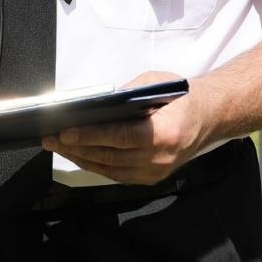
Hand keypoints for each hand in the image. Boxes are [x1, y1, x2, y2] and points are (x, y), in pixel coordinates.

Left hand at [42, 71, 207, 184]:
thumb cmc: (181, 96)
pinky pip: (118, 175)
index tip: (64, 133)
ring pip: (110, 169)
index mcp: (163, 132)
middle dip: (76, 148)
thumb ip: (125, 95)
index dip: (89, 136)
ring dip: (81, 159)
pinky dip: (96, 165)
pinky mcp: (152, 178)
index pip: (118, 137)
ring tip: (59, 147)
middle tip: (51, 139)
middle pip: (109, 156)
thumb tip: (92, 106)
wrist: (210, 117)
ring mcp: (156, 171)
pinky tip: (79, 155)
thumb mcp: (154, 84)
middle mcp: (160, 157)